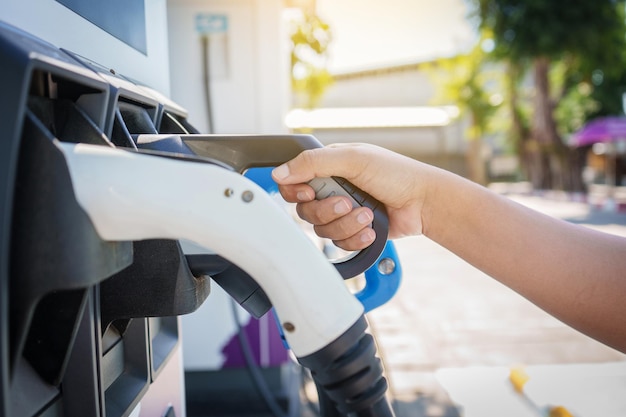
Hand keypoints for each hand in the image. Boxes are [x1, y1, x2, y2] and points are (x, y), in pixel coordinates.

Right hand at [271, 143, 427, 250]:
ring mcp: (343, 212)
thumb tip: (279, 172)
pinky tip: (371, 229)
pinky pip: (339, 244)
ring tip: (367, 214)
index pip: (294, 182)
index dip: (296, 192)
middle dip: (327, 211)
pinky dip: (355, 238)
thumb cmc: (395, 174)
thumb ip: (313, 163)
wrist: (423, 203)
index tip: (310, 192)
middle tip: (347, 202)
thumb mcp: (352, 159)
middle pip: (305, 211)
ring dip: (346, 224)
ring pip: (322, 230)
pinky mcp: (354, 232)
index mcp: (329, 168)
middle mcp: (332, 190)